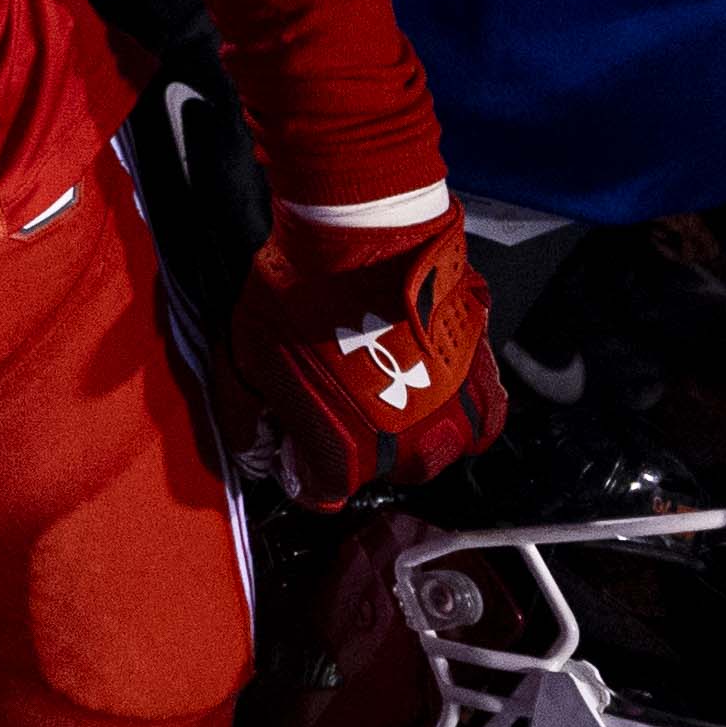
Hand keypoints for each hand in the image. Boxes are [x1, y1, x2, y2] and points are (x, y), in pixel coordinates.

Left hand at [220, 200, 502, 508]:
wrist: (364, 233)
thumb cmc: (299, 295)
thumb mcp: (244, 357)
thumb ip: (245, 417)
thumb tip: (254, 449)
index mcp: (345, 457)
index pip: (319, 493)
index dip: (298, 466)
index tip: (291, 437)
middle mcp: (408, 451)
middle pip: (378, 474)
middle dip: (354, 448)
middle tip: (336, 399)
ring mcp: (453, 414)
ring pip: (433, 448)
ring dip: (409, 429)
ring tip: (383, 384)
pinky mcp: (481, 375)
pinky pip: (478, 415)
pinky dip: (458, 407)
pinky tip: (434, 383)